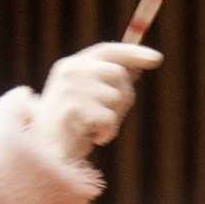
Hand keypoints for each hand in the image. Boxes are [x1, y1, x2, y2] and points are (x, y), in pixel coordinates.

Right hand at [37, 41, 164, 154]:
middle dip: (124, 97)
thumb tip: (137, 68)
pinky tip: (91, 136)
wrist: (47, 152)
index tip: (157, 58)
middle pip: (118, 74)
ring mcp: (70, 90)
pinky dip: (107, 133)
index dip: (133, 53)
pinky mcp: (73, 110)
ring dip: (113, 118)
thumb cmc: (71, 126)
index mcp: (71, 65)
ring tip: (93, 127)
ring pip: (116, 97)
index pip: (107, 51)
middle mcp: (69, 72)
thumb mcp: (88, 97)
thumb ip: (107, 81)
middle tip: (108, 116)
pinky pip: (109, 119)